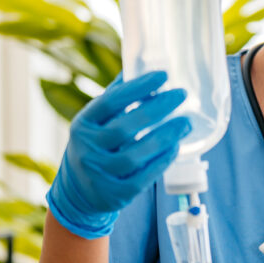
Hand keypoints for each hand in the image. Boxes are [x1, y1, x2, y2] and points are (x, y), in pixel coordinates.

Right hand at [46, 70, 189, 238]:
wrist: (78, 192)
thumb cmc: (95, 146)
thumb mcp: (95, 122)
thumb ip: (116, 98)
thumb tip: (143, 67)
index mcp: (83, 124)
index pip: (110, 102)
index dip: (137, 88)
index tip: (163, 75)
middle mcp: (87, 149)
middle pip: (125, 127)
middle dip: (157, 109)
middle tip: (181, 96)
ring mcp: (100, 174)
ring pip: (135, 155)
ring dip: (165, 137)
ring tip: (186, 123)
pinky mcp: (115, 195)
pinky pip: (143, 177)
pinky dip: (162, 161)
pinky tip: (176, 147)